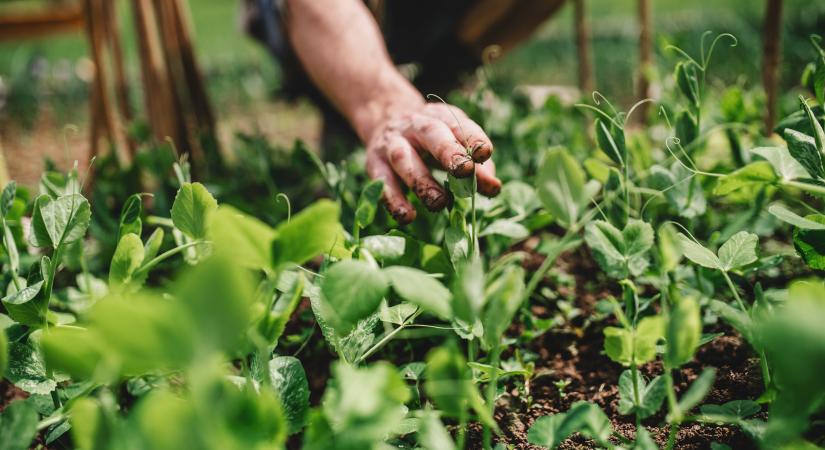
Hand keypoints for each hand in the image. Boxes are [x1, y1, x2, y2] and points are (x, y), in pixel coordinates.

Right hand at [364, 102, 501, 224]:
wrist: (385, 119)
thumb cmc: (432, 140)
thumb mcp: (455, 144)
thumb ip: (477, 166)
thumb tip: (493, 188)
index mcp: (442, 117)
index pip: (460, 125)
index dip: (473, 138)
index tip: (485, 153)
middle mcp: (416, 126)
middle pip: (432, 135)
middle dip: (448, 152)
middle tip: (464, 171)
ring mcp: (392, 143)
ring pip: (404, 159)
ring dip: (421, 181)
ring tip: (439, 203)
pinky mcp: (374, 163)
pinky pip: (382, 182)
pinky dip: (394, 200)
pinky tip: (407, 216)